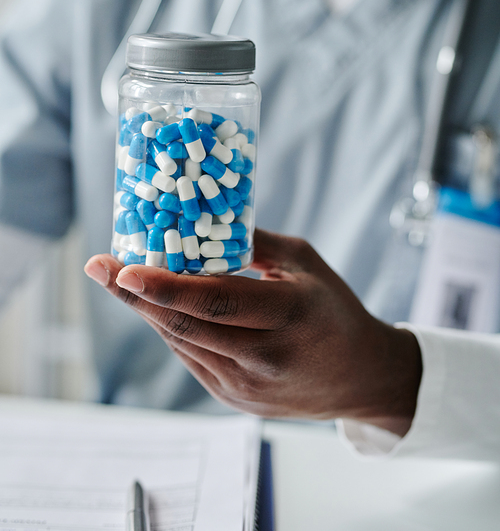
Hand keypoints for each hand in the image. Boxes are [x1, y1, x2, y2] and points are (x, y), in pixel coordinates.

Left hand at [84, 228, 421, 433]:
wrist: (361, 376)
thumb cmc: (334, 309)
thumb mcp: (305, 262)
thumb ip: (255, 242)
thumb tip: (205, 219)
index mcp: (290, 315)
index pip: (216, 303)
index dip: (165, 287)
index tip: (124, 269)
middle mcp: (265, 358)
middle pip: (185, 326)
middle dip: (134, 296)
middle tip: (99, 268)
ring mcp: (248, 387)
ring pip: (182, 343)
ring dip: (148, 311)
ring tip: (123, 281)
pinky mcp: (236, 400)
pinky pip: (192, 358)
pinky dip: (172, 329)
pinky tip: (159, 307)